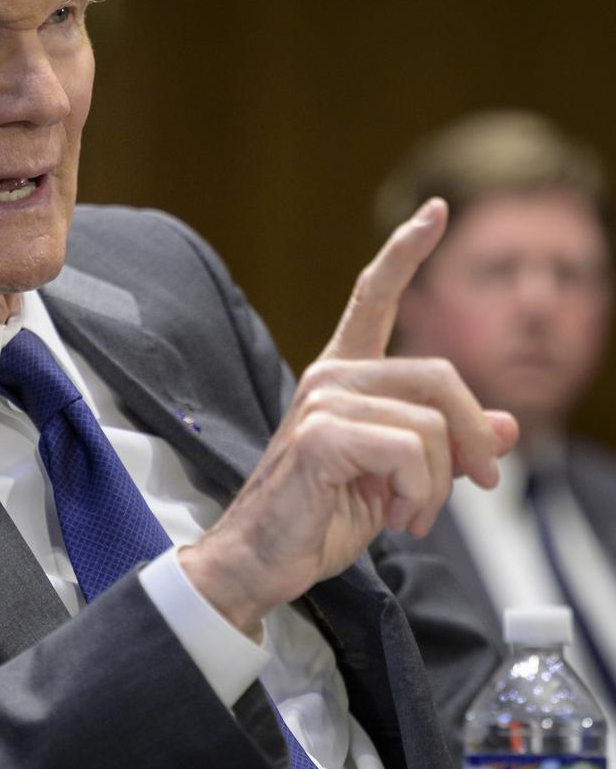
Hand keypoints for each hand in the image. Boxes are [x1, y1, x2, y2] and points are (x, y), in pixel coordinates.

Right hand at [180, 198, 518, 637]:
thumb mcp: (399, 479)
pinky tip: (390, 515)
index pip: (374, 296)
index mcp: (343, 375)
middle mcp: (331, 376)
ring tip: (409, 514)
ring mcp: (323, 400)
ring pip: (432, 424)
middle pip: (440, 374)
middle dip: (474, 437)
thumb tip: (506, 426)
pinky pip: (411, 451)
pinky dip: (417, 494)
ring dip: (438, 485)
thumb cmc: (319, 516)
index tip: (436, 209)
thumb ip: (447, 445)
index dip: (407, 250)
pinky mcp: (322, 434)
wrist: (262, 559)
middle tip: (479, 484)